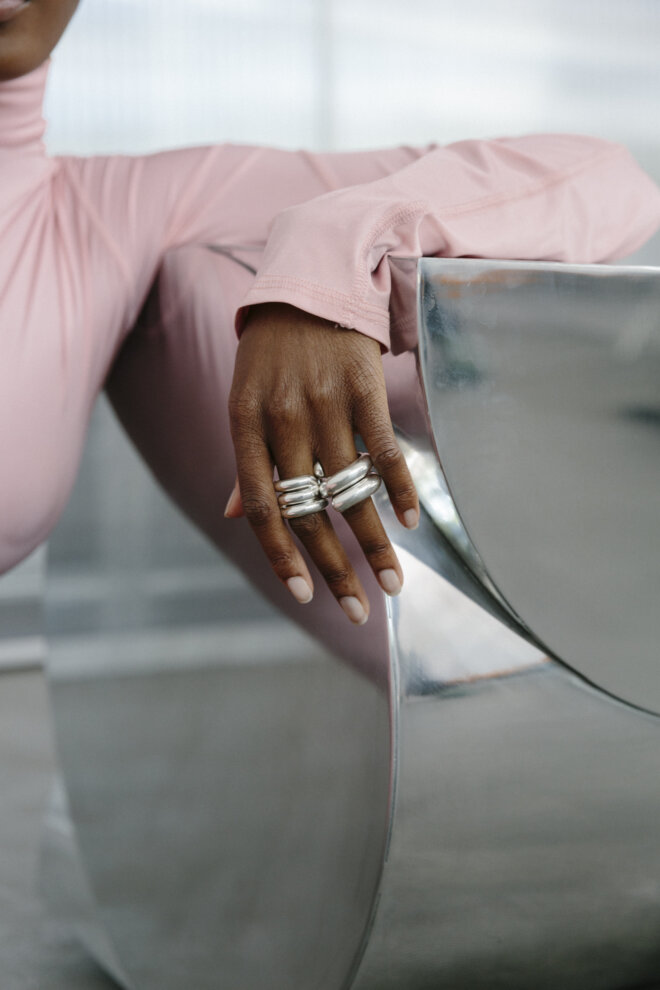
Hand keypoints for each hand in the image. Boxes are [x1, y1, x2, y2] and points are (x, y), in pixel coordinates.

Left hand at [226, 303, 418, 623]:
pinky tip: (412, 523)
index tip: (303, 595)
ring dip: (376, 545)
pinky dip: (400, 491)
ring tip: (395, 584)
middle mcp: (284, 419)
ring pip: (352, 492)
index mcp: (245, 425)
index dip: (281, 556)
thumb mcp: (245, 403)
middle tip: (359, 611)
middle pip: (310, 511)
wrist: (309, 284)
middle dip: (336, 568)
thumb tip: (233, 515)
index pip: (261, 507)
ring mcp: (326, 403)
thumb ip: (245, 460)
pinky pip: (385, 452)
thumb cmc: (272, 356)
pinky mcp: (364, 388)